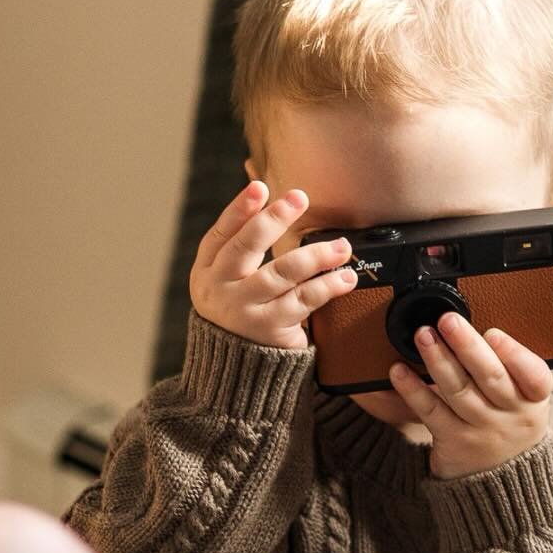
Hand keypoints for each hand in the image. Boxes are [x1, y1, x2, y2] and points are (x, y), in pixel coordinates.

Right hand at [189, 181, 356, 348]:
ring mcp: (244, 310)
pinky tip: (345, 277)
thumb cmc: (240, 307)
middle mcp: (220, 289)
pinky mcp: (270, 329)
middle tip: (300, 198)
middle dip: (273, 220)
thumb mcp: (229, 278)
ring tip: (341, 246)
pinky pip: (303, 301)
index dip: (239, 210)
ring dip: (315, 255)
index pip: (221, 234)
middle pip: (246, 248)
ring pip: (282, 273)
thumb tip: (276, 200)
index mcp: (207, 270)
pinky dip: (328, 286)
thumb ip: (245, 243)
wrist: (238, 364)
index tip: (261, 187)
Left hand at [389, 314, 552, 479]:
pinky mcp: (454, 442)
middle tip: (447, 320)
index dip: (514, 354)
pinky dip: (413, 390)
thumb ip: (510, 366)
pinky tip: (399, 371)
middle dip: (467, 346)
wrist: (503, 479)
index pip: (535, 376)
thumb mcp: (527, 398)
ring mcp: (481, 430)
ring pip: (458, 391)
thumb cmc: (510, 422)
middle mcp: (511, 415)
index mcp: (534, 398)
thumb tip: (476, 329)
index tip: (493, 333)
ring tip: (423, 335)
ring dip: (437, 360)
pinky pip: (431, 411)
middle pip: (490, 376)